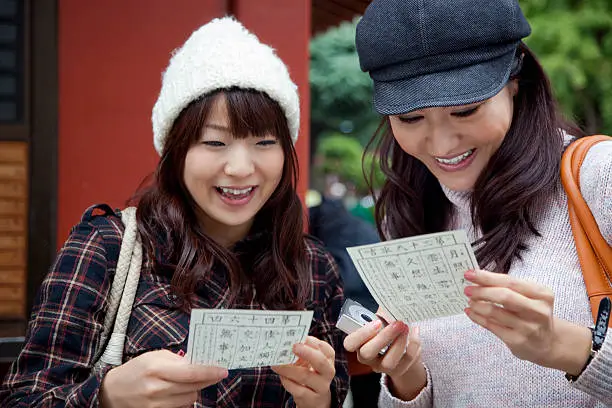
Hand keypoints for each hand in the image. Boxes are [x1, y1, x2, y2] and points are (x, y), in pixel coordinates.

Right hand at [100, 349, 227, 407]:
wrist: (113, 391)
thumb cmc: (136, 370)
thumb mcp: (154, 357)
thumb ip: (178, 360)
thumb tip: (199, 363)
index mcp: (156, 369)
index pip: (190, 373)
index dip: (209, 372)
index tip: (222, 370)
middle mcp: (156, 389)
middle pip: (193, 387)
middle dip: (206, 380)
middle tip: (214, 373)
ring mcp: (156, 405)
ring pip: (190, 399)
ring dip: (194, 390)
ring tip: (188, 382)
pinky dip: (184, 400)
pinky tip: (179, 392)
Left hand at [271, 336, 334, 407]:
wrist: (315, 400)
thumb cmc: (311, 375)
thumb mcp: (310, 362)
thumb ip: (303, 351)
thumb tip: (288, 342)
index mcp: (328, 359)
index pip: (327, 349)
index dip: (314, 343)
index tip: (302, 337)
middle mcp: (327, 372)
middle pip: (320, 362)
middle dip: (306, 353)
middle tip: (293, 347)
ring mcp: (320, 387)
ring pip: (305, 376)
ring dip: (288, 368)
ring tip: (276, 363)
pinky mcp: (310, 398)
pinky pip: (297, 389)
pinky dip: (287, 380)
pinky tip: (281, 376)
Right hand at [343, 309, 424, 400]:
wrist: (401, 345)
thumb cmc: (387, 327)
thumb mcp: (381, 318)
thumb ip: (381, 312)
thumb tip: (390, 304)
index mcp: (358, 343)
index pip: (350, 343)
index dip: (361, 334)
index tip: (377, 322)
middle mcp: (367, 358)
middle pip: (367, 353)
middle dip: (383, 337)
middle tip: (397, 323)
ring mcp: (382, 366)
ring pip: (388, 362)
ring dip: (399, 343)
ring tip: (407, 327)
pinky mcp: (398, 370)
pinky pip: (406, 361)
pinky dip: (413, 345)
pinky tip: (415, 331)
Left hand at [464, 269, 591, 374]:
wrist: (547, 344)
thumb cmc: (532, 314)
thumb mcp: (529, 297)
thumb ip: (508, 287)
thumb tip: (477, 277)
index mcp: (542, 294)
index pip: (510, 282)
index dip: (487, 277)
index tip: (470, 273)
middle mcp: (538, 311)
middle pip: (504, 296)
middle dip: (481, 291)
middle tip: (467, 289)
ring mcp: (528, 327)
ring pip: (495, 312)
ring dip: (477, 305)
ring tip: (470, 301)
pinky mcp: (517, 341)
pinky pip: (491, 326)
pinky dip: (477, 317)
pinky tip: (471, 312)